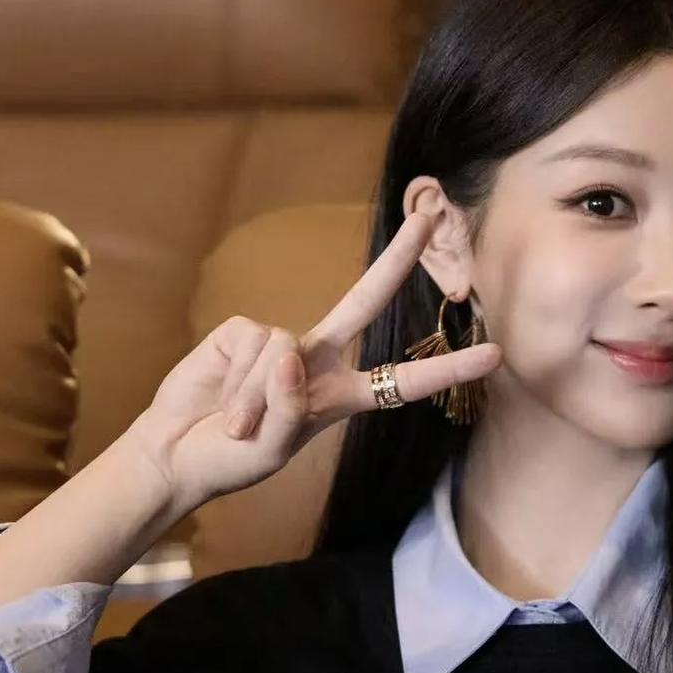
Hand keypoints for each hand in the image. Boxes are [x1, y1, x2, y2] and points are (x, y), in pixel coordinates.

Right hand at [125, 211, 501, 512]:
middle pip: (368, 300)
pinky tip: (222, 399)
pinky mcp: (243, 331)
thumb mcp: (270, 451)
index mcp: (342, 398)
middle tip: (433, 213)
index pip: (403, 382)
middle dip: (399, 256)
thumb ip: (289, 411)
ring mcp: (281, 343)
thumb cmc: (232, 459)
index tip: (495, 356)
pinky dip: (236, 382)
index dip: (447, 370)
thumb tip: (291, 359)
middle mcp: (319, 362)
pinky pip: (253, 345)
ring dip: (255, 399)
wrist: (176, 452)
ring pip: (286, 351)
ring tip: (237, 423)